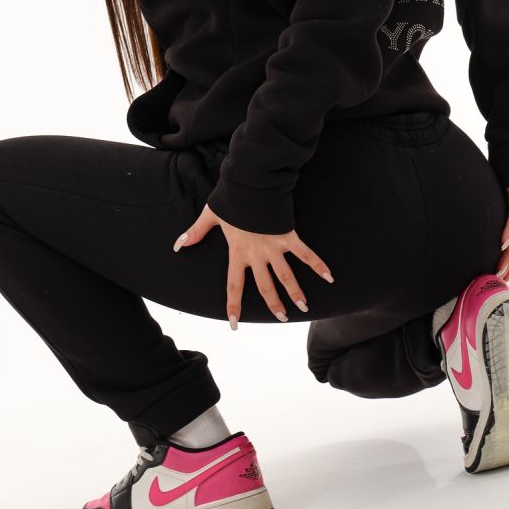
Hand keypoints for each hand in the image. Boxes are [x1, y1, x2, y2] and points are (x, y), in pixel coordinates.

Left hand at [172, 203, 334, 328]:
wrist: (250, 184)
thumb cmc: (231, 199)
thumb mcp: (211, 216)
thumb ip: (195, 232)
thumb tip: (178, 245)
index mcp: (237, 252)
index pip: (234, 285)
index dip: (234, 305)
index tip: (234, 324)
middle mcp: (256, 255)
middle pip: (265, 286)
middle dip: (274, 304)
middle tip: (282, 318)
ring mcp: (274, 247)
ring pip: (286, 276)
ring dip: (295, 292)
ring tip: (304, 306)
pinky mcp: (288, 236)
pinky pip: (305, 253)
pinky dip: (318, 264)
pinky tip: (330, 276)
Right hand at [496, 185, 508, 280]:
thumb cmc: (504, 187)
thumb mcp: (497, 208)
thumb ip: (491, 220)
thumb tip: (474, 228)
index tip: (502, 278)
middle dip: (508, 265)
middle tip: (499, 279)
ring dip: (508, 254)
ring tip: (500, 267)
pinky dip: (508, 232)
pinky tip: (502, 242)